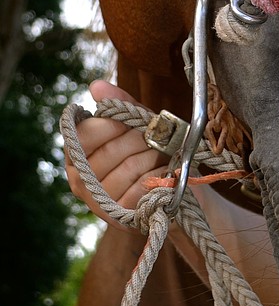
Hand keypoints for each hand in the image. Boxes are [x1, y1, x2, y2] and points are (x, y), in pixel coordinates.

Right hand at [66, 80, 168, 223]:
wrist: (174, 189)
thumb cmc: (152, 152)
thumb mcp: (140, 124)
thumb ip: (120, 105)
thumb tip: (97, 86)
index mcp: (77, 154)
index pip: (83, 135)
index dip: (110, 125)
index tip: (130, 121)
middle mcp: (80, 182)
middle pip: (109, 152)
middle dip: (139, 140)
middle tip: (155, 138)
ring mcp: (98, 204)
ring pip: (128, 169)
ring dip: (152, 157)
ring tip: (162, 154)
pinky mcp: (119, 219)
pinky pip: (141, 190)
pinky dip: (157, 177)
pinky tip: (164, 173)